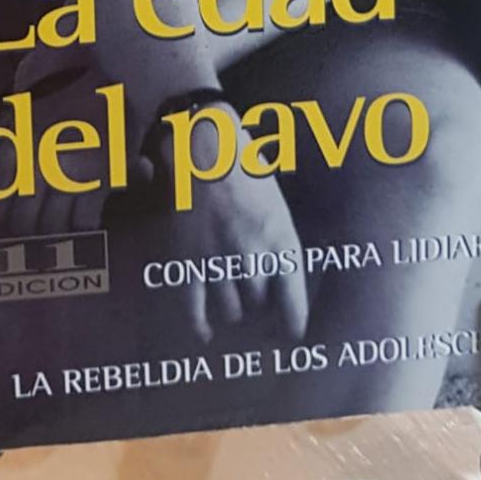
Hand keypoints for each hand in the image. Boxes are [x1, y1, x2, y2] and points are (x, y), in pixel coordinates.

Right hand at [147, 111, 308, 346]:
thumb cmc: (244, 166)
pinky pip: (194, 308)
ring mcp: (218, 260)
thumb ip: (277, 242)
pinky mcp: (187, 259)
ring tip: (230, 304)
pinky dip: (199, 325)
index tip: (290, 335)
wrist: (203, 144)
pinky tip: (205, 333)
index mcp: (280, 240)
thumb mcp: (274, 202)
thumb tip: (278, 280)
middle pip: (258, 307)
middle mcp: (251, 256)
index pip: (293, 303)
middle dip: (257, 310)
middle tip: (255, 309)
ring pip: (229, 310)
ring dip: (231, 311)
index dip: (292, 325)